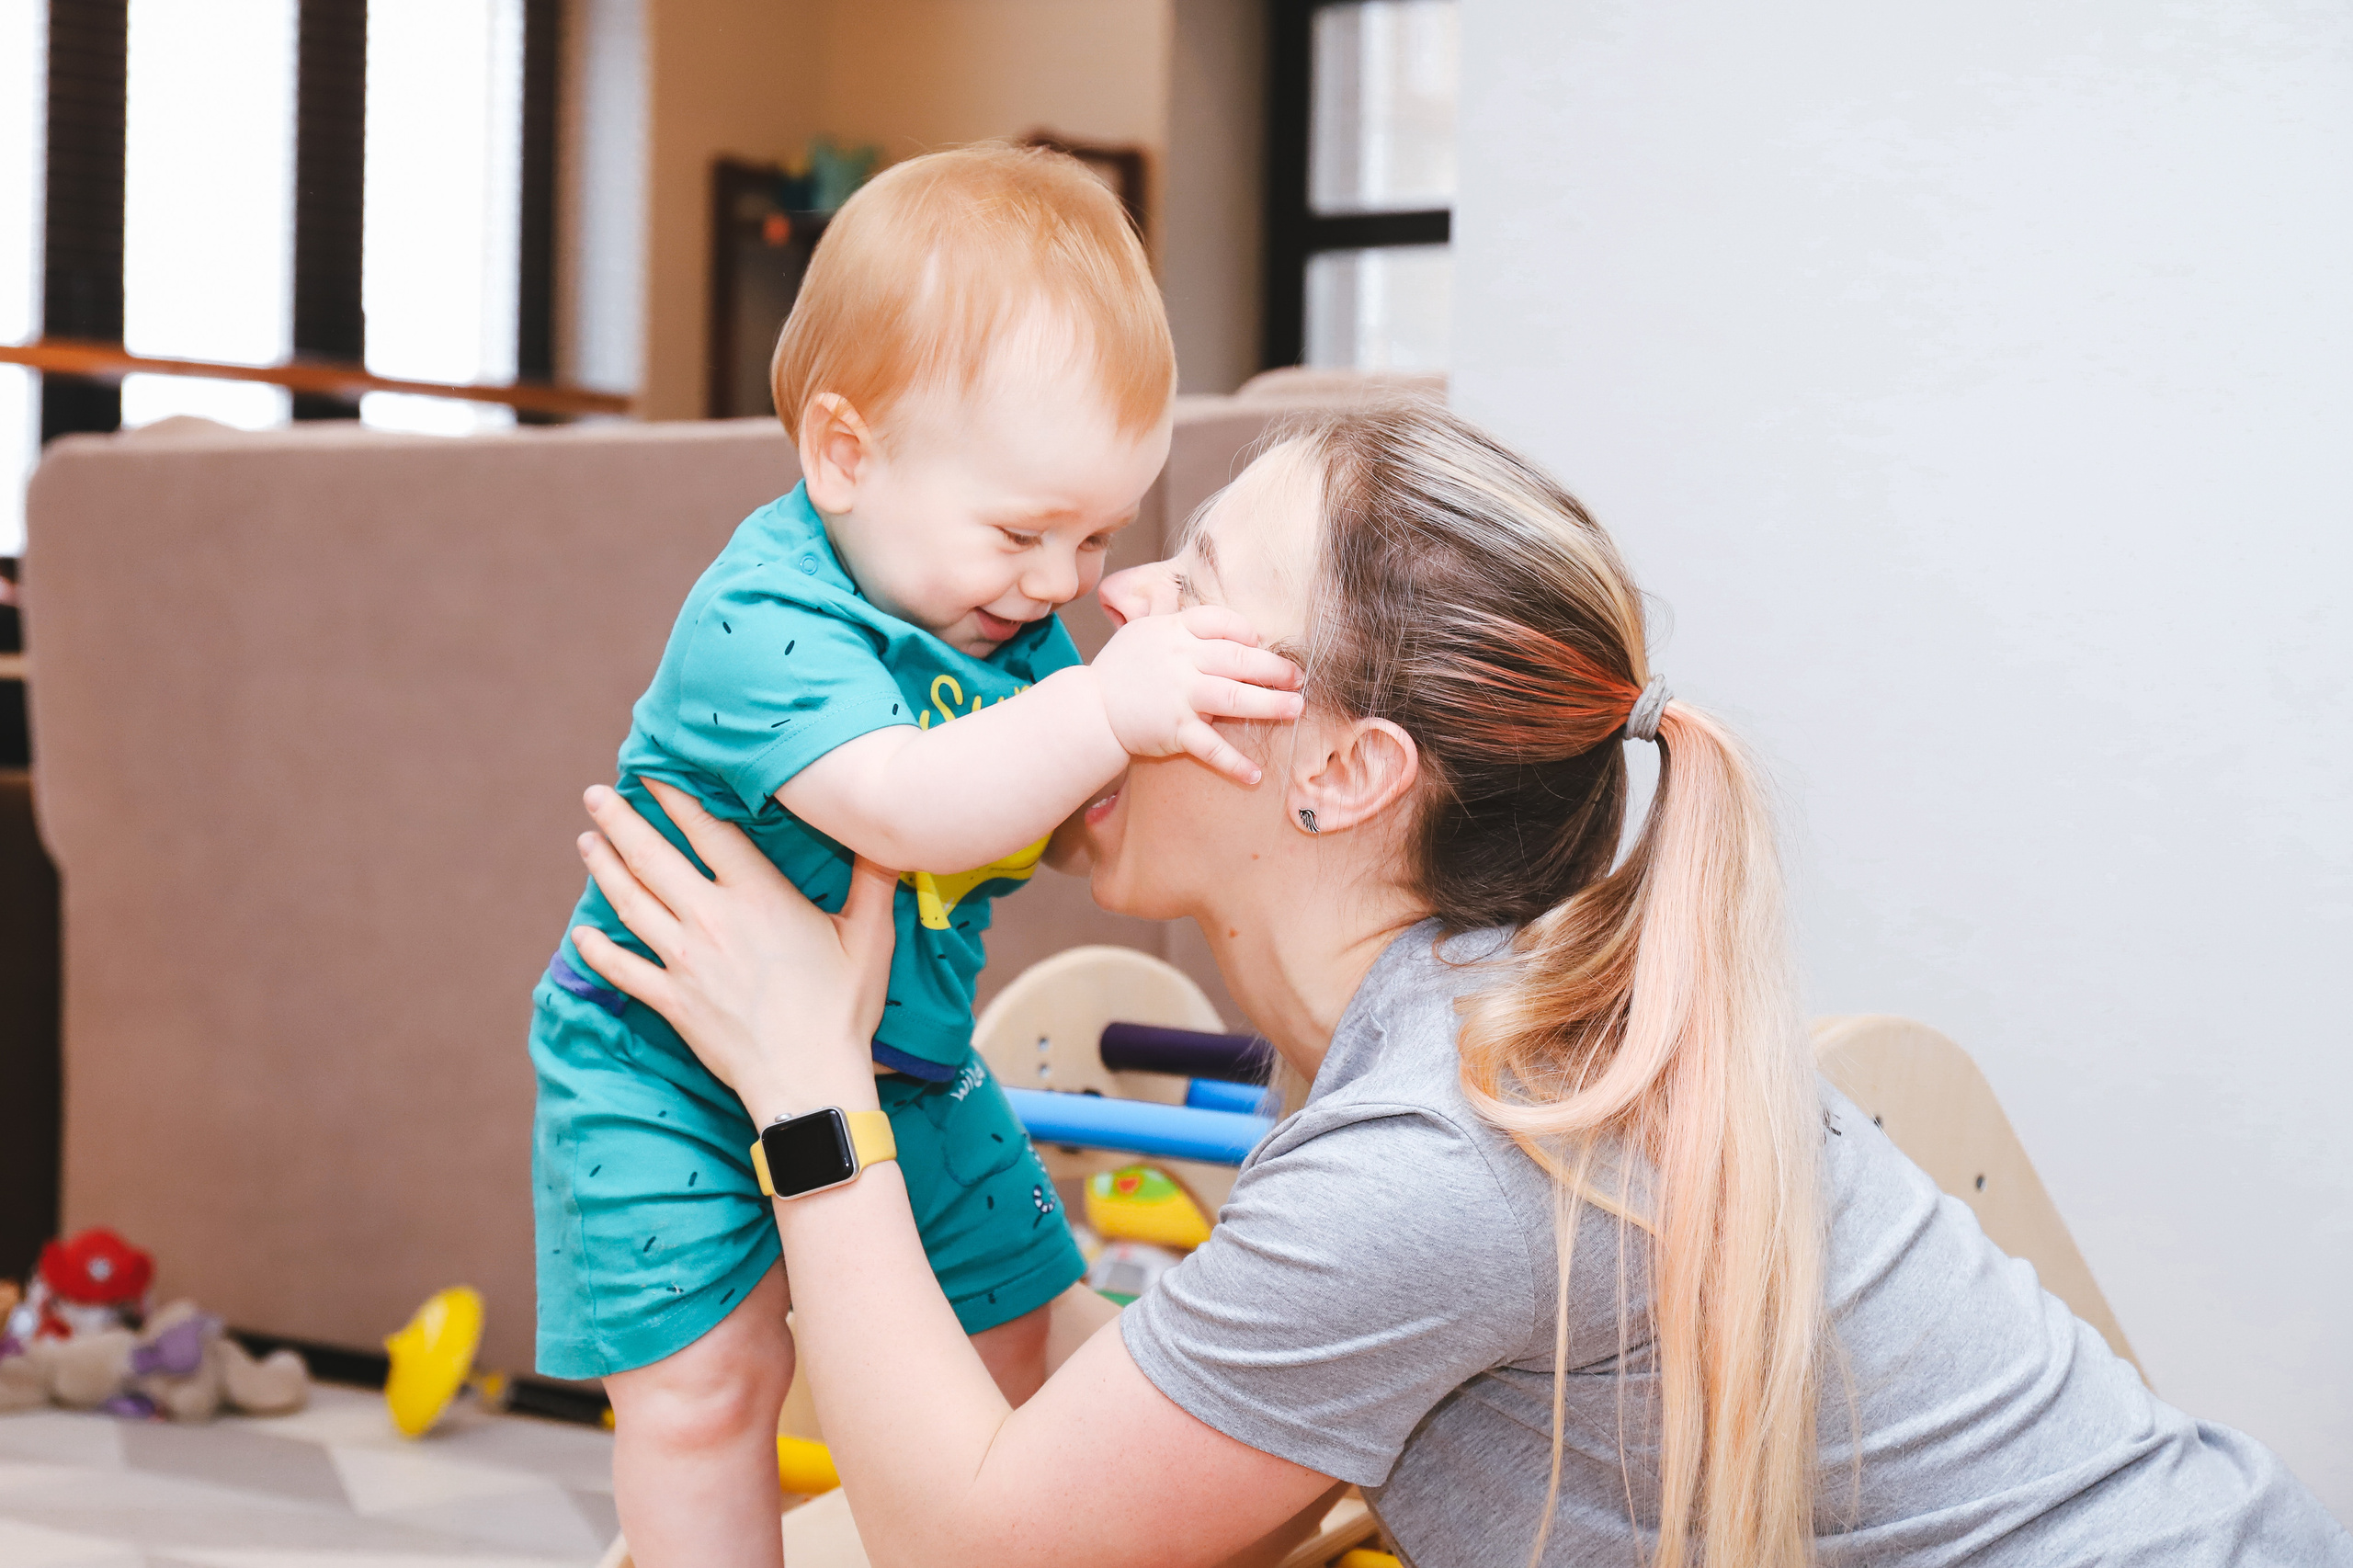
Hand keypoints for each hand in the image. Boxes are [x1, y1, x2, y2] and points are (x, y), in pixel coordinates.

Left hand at [569, 779, 895, 1116]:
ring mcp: (685, 961)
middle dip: (621, 821)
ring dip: (604, 869)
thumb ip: (873, 879)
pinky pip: (623, 971)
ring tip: (586, 840)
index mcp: (758, 896)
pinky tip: (581, 935)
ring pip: (631, 903)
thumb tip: (885, 833)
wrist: (808, 1079)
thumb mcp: (871, 937)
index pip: (707, 831)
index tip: (652, 772)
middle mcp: (712, 919)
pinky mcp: (672, 1001)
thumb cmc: (843, 1010)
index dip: (676, 797)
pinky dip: (599, 951)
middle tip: (597, 795)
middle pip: (653, 858)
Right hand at [1087, 605, 1304, 783]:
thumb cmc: (1123, 669)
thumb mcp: (1146, 633)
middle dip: (1274, 668)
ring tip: (1295, 710)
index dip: (1245, 632)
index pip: (1219, 622)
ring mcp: (1179, 696)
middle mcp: (1180, 660)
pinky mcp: (1174, 730)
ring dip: (1270, 705)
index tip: (1261, 643)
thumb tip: (1231, 630)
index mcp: (1174, 632)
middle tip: (1298, 679)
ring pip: (1234, 697)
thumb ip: (1183, 628)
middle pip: (1238, 658)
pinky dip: (1233, 763)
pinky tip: (1255, 775)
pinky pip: (1210, 747)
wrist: (1089, 708)